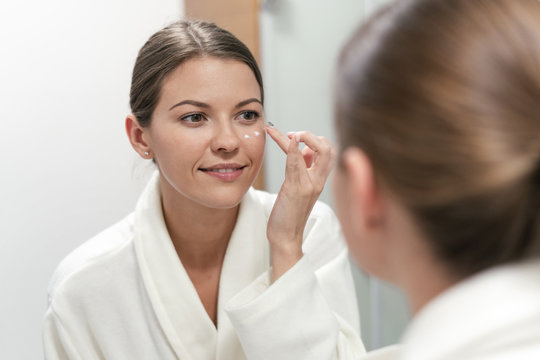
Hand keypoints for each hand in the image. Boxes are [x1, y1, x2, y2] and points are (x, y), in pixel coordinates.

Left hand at [265, 124, 335, 281]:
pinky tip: (286, 139)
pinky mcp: (297, 189)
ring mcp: (310, 184)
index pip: (326, 151)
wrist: (286, 237)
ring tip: (285, 133)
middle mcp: (319, 181)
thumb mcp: (298, 186)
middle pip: (329, 148)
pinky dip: (292, 148)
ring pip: (318, 152)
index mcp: (320, 179)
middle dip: (312, 135)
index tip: (295, 135)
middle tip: (293, 134)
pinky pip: (297, 164)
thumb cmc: (288, 212)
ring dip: (302, 136)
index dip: (313, 138)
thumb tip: (303, 148)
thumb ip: (303, 167)